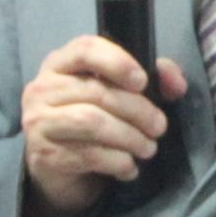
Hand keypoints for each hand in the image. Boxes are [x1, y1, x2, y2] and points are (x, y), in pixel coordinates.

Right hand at [20, 37, 186, 216]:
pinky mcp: (44, 155)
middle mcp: (42, 89)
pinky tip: (129, 167)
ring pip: (92, 123)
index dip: (117, 62)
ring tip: (148, 148)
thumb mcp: (117, 92)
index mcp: (59, 64)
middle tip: (159, 126)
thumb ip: (150, 79)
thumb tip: (176, 84)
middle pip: (96, 92)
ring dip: (129, 137)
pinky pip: (88, 155)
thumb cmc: (91, 119)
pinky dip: (118, 162)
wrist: (57, 167)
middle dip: (137, 110)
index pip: (85, 49)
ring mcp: (38, 123)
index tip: (142, 82)